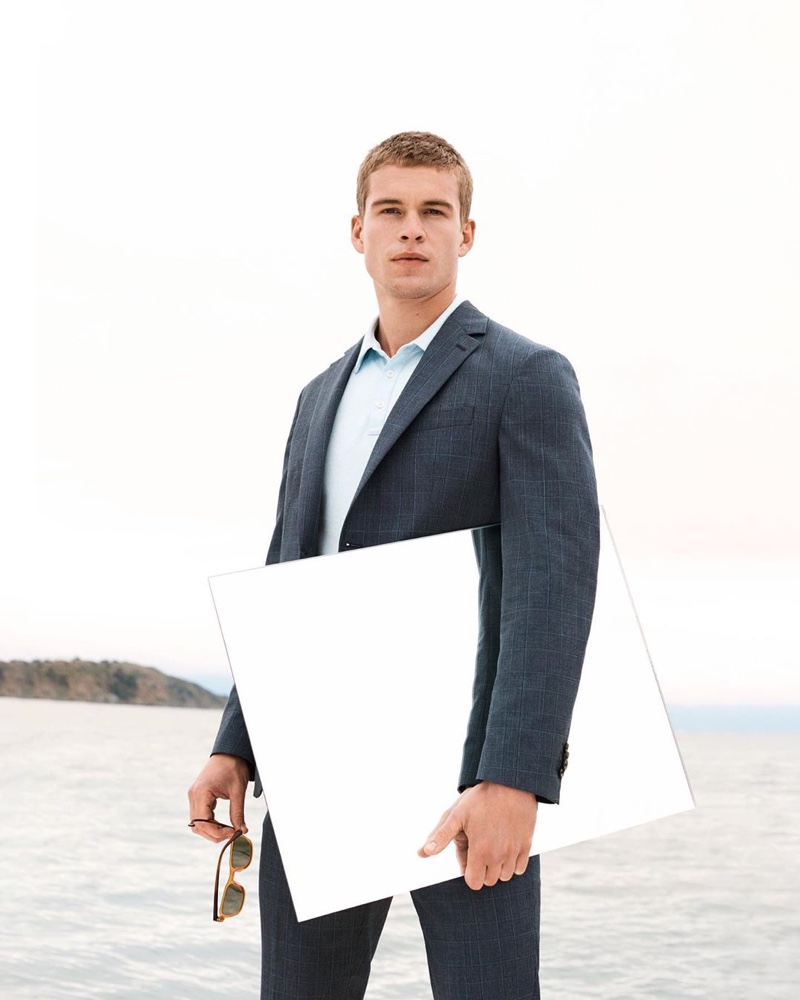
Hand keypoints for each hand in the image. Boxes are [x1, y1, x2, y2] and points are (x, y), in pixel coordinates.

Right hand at [187, 753, 249, 842]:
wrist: (229, 753)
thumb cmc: (233, 768)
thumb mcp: (238, 792)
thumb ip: (238, 813)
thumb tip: (242, 831)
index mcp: (201, 793)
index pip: (204, 822)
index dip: (218, 832)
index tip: (233, 834)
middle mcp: (193, 795)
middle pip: (198, 826)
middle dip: (214, 834)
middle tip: (232, 834)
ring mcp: (194, 796)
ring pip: (197, 823)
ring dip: (211, 830)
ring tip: (228, 830)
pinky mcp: (197, 796)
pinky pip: (199, 816)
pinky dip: (209, 823)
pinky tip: (222, 824)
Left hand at [418, 781, 536, 889]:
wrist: (510, 783)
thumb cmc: (482, 798)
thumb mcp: (456, 814)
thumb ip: (441, 836)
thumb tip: (422, 853)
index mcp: (480, 851)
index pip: (474, 883)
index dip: (469, 872)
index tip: (468, 857)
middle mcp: (499, 856)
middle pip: (489, 881)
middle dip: (482, 870)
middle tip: (479, 848)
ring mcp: (514, 851)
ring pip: (505, 876)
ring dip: (498, 868)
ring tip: (492, 846)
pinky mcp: (526, 845)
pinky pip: (520, 868)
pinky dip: (513, 863)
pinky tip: (506, 847)